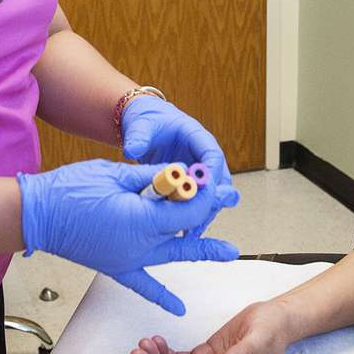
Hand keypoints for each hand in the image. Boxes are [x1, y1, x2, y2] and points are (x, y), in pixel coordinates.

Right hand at [18, 159, 237, 314]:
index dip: (203, 195)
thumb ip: (151, 177)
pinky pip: (144, 284)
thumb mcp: (117, 173)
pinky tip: (178, 307)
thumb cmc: (73, 188)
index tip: (211, 183)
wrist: (39, 214)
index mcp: (143, 217)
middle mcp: (141, 243)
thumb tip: (177, 176)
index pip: (188, 209)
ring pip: (173, 256)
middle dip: (212, 225)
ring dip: (199, 252)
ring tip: (225, 252)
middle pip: (188, 234)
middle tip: (235, 217)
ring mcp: (129, 259)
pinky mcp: (116, 267)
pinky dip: (162, 296)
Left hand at [121, 97, 239, 231]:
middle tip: (201, 218)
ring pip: (213, 193)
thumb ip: (138, 137)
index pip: (213, 155)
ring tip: (193, 231)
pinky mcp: (191, 182)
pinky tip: (185, 231)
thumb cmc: (148, 121)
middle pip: (220, 178)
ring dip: (206, 212)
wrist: (144, 127)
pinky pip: (200, 200)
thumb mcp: (142, 126)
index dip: (211, 175)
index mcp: (196, 136)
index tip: (203, 192)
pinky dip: (195, 214)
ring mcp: (199, 169)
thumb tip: (133, 149)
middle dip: (213, 200)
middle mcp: (202, 154)